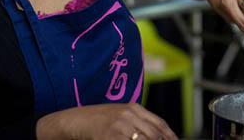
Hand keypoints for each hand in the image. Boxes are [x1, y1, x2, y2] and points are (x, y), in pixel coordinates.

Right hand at [36, 103, 177, 139]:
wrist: (72, 121)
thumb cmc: (97, 121)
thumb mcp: (119, 116)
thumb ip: (137, 123)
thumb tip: (156, 134)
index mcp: (134, 107)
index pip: (160, 123)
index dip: (171, 136)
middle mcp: (129, 114)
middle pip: (154, 134)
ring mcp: (119, 125)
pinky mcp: (109, 136)